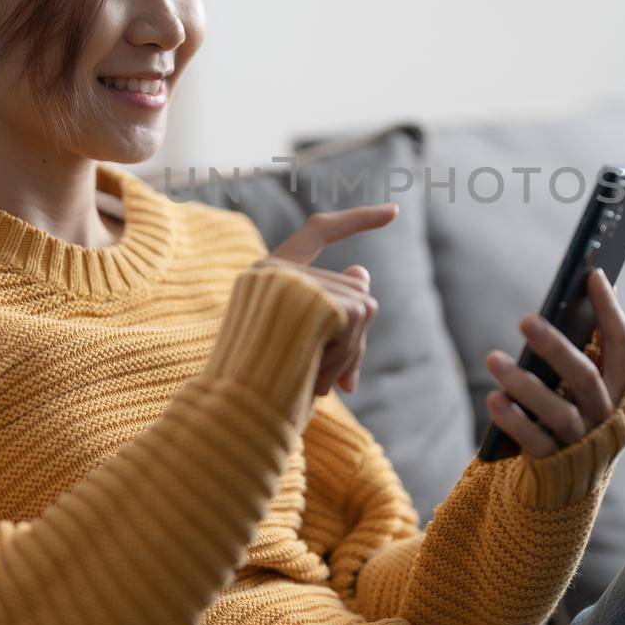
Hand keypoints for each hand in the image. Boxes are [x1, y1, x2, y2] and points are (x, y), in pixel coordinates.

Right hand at [258, 203, 397, 395]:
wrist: (230, 413)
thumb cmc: (263, 386)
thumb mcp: (302, 347)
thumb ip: (332, 310)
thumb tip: (363, 272)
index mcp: (267, 273)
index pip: (318, 231)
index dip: (356, 220)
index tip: (394, 211)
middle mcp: (273, 268)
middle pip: (353, 287)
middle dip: (355, 340)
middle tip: (342, 386)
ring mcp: (287, 279)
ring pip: (362, 303)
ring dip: (350, 352)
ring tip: (317, 385)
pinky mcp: (304, 295)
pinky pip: (358, 316)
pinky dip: (349, 353)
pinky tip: (317, 380)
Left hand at [482, 267, 624, 457]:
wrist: (572, 478)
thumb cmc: (576, 410)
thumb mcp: (587, 380)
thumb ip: (588, 345)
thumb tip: (586, 286)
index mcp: (620, 386)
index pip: (621, 343)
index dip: (609, 310)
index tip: (592, 275)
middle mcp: (606, 412)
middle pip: (584, 376)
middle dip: (555, 346)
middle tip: (525, 319)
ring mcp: (583, 440)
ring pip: (557, 411)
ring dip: (523, 383)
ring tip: (492, 358)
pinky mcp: (556, 464)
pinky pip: (535, 441)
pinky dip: (514, 420)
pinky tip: (494, 399)